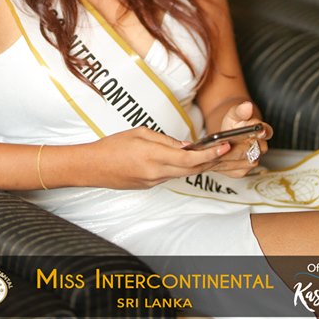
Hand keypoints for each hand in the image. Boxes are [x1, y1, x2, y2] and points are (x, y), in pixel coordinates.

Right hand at [84, 127, 232, 189]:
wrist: (94, 167)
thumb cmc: (112, 146)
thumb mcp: (140, 133)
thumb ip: (165, 140)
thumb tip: (185, 145)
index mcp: (154, 156)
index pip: (190, 158)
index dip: (210, 154)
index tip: (223, 147)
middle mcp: (157, 173)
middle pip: (192, 170)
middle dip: (211, 160)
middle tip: (225, 150)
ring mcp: (154, 181)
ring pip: (183, 173)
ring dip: (198, 165)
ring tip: (211, 153)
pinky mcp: (150, 185)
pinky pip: (171, 176)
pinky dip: (182, 168)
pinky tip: (187, 160)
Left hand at [201, 100, 272, 178]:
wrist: (227, 135)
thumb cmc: (233, 123)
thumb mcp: (234, 113)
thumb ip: (240, 111)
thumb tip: (248, 106)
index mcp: (261, 131)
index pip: (266, 131)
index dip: (263, 132)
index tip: (259, 131)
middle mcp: (260, 148)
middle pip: (252, 151)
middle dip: (237, 149)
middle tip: (224, 145)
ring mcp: (252, 160)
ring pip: (243, 163)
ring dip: (229, 159)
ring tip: (214, 153)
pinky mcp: (243, 170)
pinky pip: (235, 171)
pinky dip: (224, 167)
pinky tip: (213, 161)